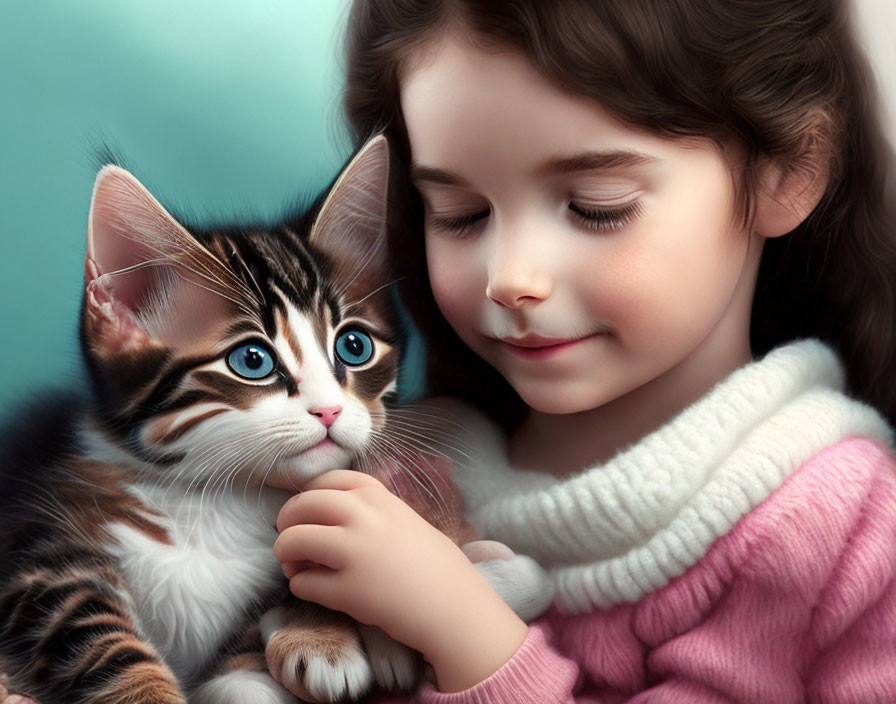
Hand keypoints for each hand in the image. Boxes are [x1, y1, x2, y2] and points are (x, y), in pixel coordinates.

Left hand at [274, 470, 528, 691]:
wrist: (454, 605)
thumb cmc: (433, 564)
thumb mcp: (404, 519)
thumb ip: (370, 511)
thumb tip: (326, 516)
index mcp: (378, 497)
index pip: (326, 480)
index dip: (307, 495)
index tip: (306, 511)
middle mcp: (363, 517)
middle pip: (301, 505)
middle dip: (286, 521)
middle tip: (289, 538)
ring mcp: (353, 553)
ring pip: (291, 542)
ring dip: (285, 554)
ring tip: (295, 566)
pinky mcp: (347, 591)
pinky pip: (302, 583)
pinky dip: (301, 585)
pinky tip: (313, 589)